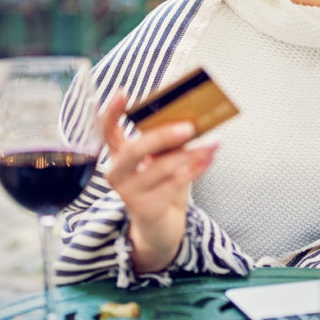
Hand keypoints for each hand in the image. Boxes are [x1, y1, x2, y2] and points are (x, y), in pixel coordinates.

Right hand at [102, 90, 217, 272]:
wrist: (160, 226)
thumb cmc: (162, 185)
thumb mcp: (161, 160)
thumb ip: (168, 143)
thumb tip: (191, 119)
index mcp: (119, 156)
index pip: (107, 131)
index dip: (112, 112)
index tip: (122, 92)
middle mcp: (117, 173)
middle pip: (134, 150)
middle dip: (163, 136)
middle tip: (189, 127)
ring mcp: (128, 193)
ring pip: (160, 169)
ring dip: (191, 154)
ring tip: (212, 144)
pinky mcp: (144, 208)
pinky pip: (174, 185)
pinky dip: (195, 170)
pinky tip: (208, 160)